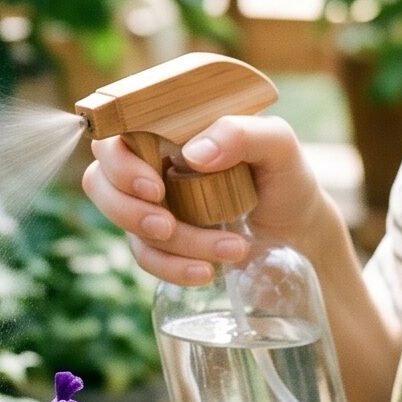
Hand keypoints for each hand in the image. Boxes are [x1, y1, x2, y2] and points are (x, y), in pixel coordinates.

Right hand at [82, 111, 330, 287]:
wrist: (302, 234)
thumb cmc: (285, 179)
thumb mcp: (278, 146)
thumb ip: (241, 134)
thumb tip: (192, 155)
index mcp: (168, 129)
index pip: (114, 134)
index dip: (118, 162)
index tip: (155, 186)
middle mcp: (152, 164)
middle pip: (99, 181)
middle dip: (128, 210)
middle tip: (168, 224)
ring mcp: (154, 206)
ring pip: (126, 226)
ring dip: (172, 244)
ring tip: (231, 248)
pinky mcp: (163, 244)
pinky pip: (146, 258)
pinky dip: (173, 268)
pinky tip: (208, 271)